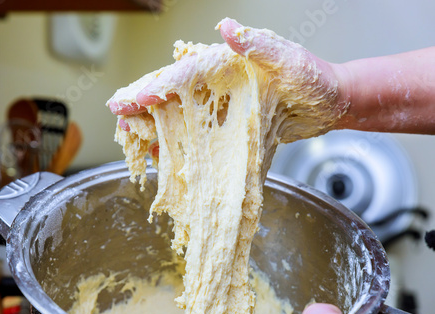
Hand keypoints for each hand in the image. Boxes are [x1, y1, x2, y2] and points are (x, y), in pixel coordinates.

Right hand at [108, 18, 349, 144]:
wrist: (330, 104)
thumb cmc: (315, 79)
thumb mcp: (290, 60)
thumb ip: (259, 45)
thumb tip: (227, 28)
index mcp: (228, 63)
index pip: (186, 73)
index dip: (159, 86)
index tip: (136, 99)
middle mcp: (220, 82)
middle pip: (174, 91)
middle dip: (143, 101)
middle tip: (117, 113)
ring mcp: (223, 104)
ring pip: (181, 112)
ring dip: (155, 123)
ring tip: (131, 134)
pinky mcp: (230, 123)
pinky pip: (199, 132)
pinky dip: (179, 140)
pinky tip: (163, 150)